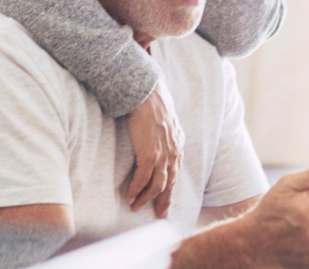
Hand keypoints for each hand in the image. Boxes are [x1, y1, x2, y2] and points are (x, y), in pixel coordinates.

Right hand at [122, 80, 183, 217]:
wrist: (147, 94)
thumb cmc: (153, 103)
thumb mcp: (166, 120)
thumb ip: (165, 133)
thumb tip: (157, 138)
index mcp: (178, 144)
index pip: (175, 172)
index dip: (170, 188)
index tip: (166, 199)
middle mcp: (173, 152)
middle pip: (169, 183)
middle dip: (164, 201)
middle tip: (159, 214)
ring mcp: (163, 155)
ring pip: (157, 185)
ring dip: (146, 198)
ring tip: (136, 207)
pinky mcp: (150, 155)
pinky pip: (143, 179)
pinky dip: (136, 190)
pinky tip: (130, 197)